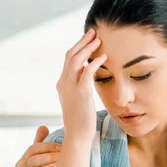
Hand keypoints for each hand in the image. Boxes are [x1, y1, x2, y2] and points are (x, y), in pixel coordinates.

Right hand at [56, 29, 105, 143]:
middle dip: (82, 42)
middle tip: (93, 32)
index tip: (88, 39)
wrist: (77, 135)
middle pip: (71, 55)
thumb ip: (79, 87)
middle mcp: (63, 82)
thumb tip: (87, 78)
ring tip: (99, 40)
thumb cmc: (81, 120)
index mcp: (62, 83)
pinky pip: (87, 72)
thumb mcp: (77, 100)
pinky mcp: (81, 93)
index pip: (68, 60)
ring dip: (88, 48)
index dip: (78, 47)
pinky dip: (95, 62)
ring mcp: (70, 87)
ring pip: (76, 60)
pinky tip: (104, 57)